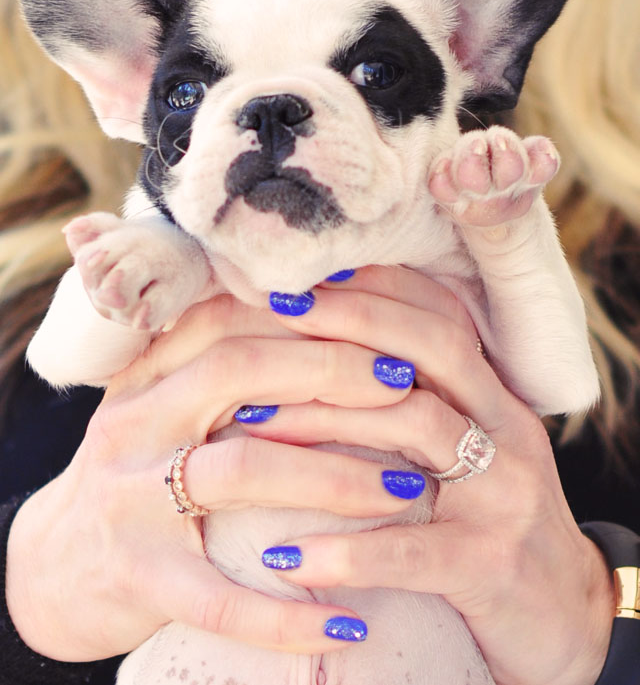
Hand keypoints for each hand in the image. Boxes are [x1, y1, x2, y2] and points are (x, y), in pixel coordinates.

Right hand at [6, 292, 424, 661]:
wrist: (52, 561)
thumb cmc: (137, 469)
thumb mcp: (162, 402)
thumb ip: (219, 360)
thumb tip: (319, 314)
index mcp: (149, 373)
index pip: (233, 318)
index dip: (313, 318)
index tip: (383, 327)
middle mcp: (135, 422)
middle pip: (240, 371)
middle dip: (334, 374)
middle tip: (407, 389)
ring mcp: (130, 498)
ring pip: (242, 471)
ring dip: (336, 479)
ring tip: (408, 490)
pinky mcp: (136, 576)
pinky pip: (220, 600)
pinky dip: (286, 616)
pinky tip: (348, 624)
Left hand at [242, 266, 614, 684]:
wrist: (562, 613)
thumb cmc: (489, 519)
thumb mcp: (466, 449)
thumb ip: (415, 402)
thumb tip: (322, 359)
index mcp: (494, 395)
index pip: (439, 316)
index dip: (373, 288)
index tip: (303, 277)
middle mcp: (507, 428)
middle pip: (433, 348)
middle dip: (351, 321)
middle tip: (277, 311)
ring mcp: (505, 493)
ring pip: (417, 426)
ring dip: (326, 417)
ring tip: (250, 419)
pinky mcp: (491, 565)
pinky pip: (409, 550)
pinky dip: (344, 549)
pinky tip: (284, 555)